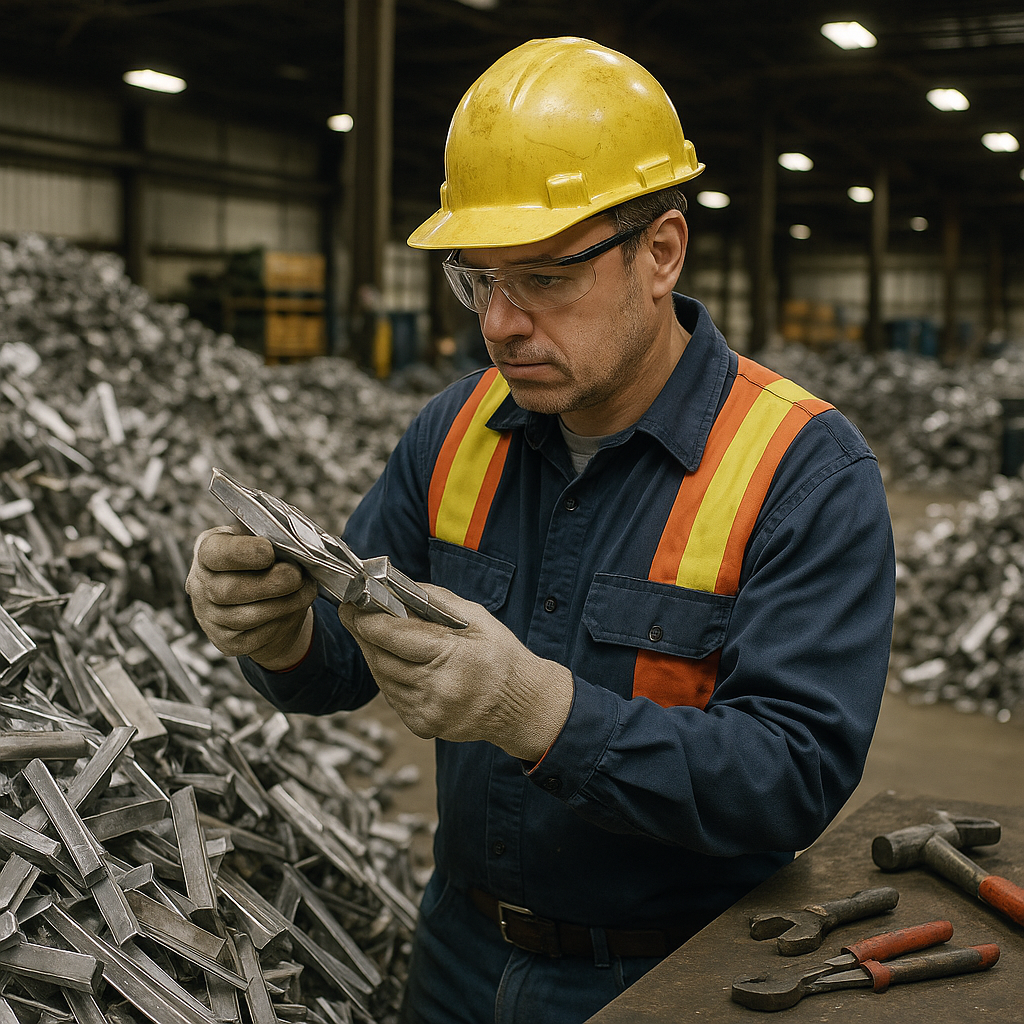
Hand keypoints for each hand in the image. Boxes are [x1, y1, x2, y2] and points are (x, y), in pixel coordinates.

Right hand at [184, 525, 317, 670]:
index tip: (269, 551)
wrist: (261, 597)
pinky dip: (281, 623)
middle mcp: (201, 585)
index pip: (215, 553)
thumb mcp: (260, 539)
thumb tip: (292, 549)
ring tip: (303, 589)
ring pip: (246, 617)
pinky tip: (293, 608)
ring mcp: (209, 617)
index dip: (243, 552)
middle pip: (231, 590)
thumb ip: (269, 538)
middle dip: (272, 583)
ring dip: (283, 603)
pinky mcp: (225, 642)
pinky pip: (256, 638)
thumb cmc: (260, 562)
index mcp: (208, 551)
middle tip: (297, 575)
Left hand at [338, 584, 573, 761]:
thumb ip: (436, 601)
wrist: (521, 706)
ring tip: (374, 635)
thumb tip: (397, 588)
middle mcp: (437, 688)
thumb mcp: (477, 617)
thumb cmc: (502, 657)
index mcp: (453, 656)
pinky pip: (392, 696)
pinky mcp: (423, 725)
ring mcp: (428, 711)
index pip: (395, 635)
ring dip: (373, 655)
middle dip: (363, 635)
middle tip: (353, 616)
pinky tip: (395, 662)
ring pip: (382, 678)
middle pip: (381, 658)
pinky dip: (388, 677)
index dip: (367, 620)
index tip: (352, 606)